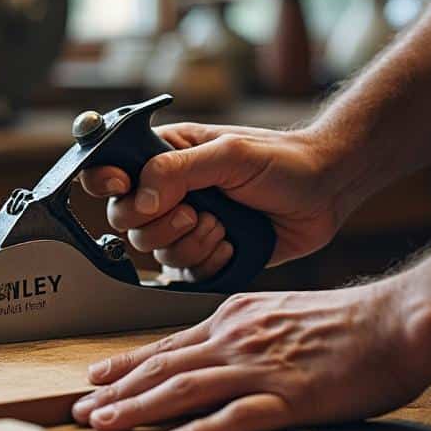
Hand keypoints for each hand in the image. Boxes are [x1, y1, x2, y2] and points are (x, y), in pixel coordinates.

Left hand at [71, 280, 430, 430]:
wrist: (399, 318)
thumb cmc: (350, 321)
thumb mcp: (282, 311)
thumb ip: (247, 330)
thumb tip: (218, 346)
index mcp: (236, 319)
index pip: (169, 345)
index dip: (128, 364)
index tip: (96, 378)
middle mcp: (238, 341)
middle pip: (164, 368)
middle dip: (118, 390)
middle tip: (81, 410)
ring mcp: (262, 368)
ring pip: (186, 389)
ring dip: (140, 408)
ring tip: (106, 424)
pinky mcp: (291, 396)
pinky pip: (240, 415)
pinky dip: (206, 429)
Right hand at [79, 123, 345, 279]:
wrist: (325, 191)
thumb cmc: (282, 161)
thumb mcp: (229, 154)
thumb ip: (176, 170)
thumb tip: (139, 197)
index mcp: (162, 157)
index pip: (107, 169)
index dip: (105, 182)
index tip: (122, 185)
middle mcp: (166, 192)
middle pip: (125, 222)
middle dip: (161, 223)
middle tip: (196, 211)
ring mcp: (183, 226)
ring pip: (153, 253)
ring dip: (190, 244)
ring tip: (223, 226)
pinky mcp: (203, 255)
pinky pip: (182, 275)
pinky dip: (207, 264)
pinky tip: (231, 245)